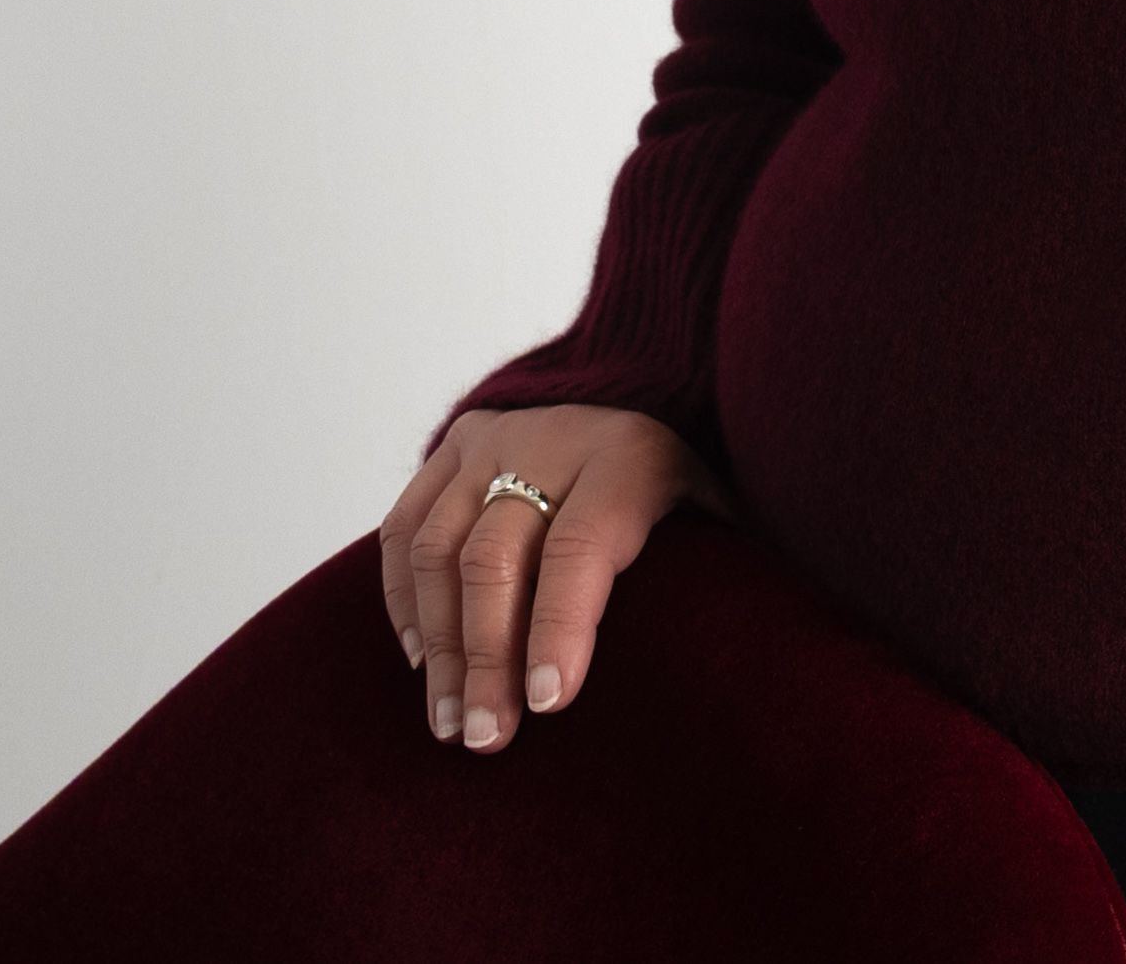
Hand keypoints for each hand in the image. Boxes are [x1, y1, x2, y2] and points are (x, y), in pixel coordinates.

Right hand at [378, 402, 706, 753]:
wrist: (639, 389)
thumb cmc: (680, 489)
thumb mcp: (712, 516)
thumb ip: (716, 575)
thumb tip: (720, 680)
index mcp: (628, 456)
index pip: (581, 546)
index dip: (561, 626)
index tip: (548, 704)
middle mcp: (549, 438)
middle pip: (495, 555)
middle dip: (487, 657)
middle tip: (488, 737)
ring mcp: (491, 439)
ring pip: (439, 547)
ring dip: (440, 646)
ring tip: (451, 722)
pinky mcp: (451, 446)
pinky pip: (405, 527)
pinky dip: (405, 598)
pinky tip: (422, 660)